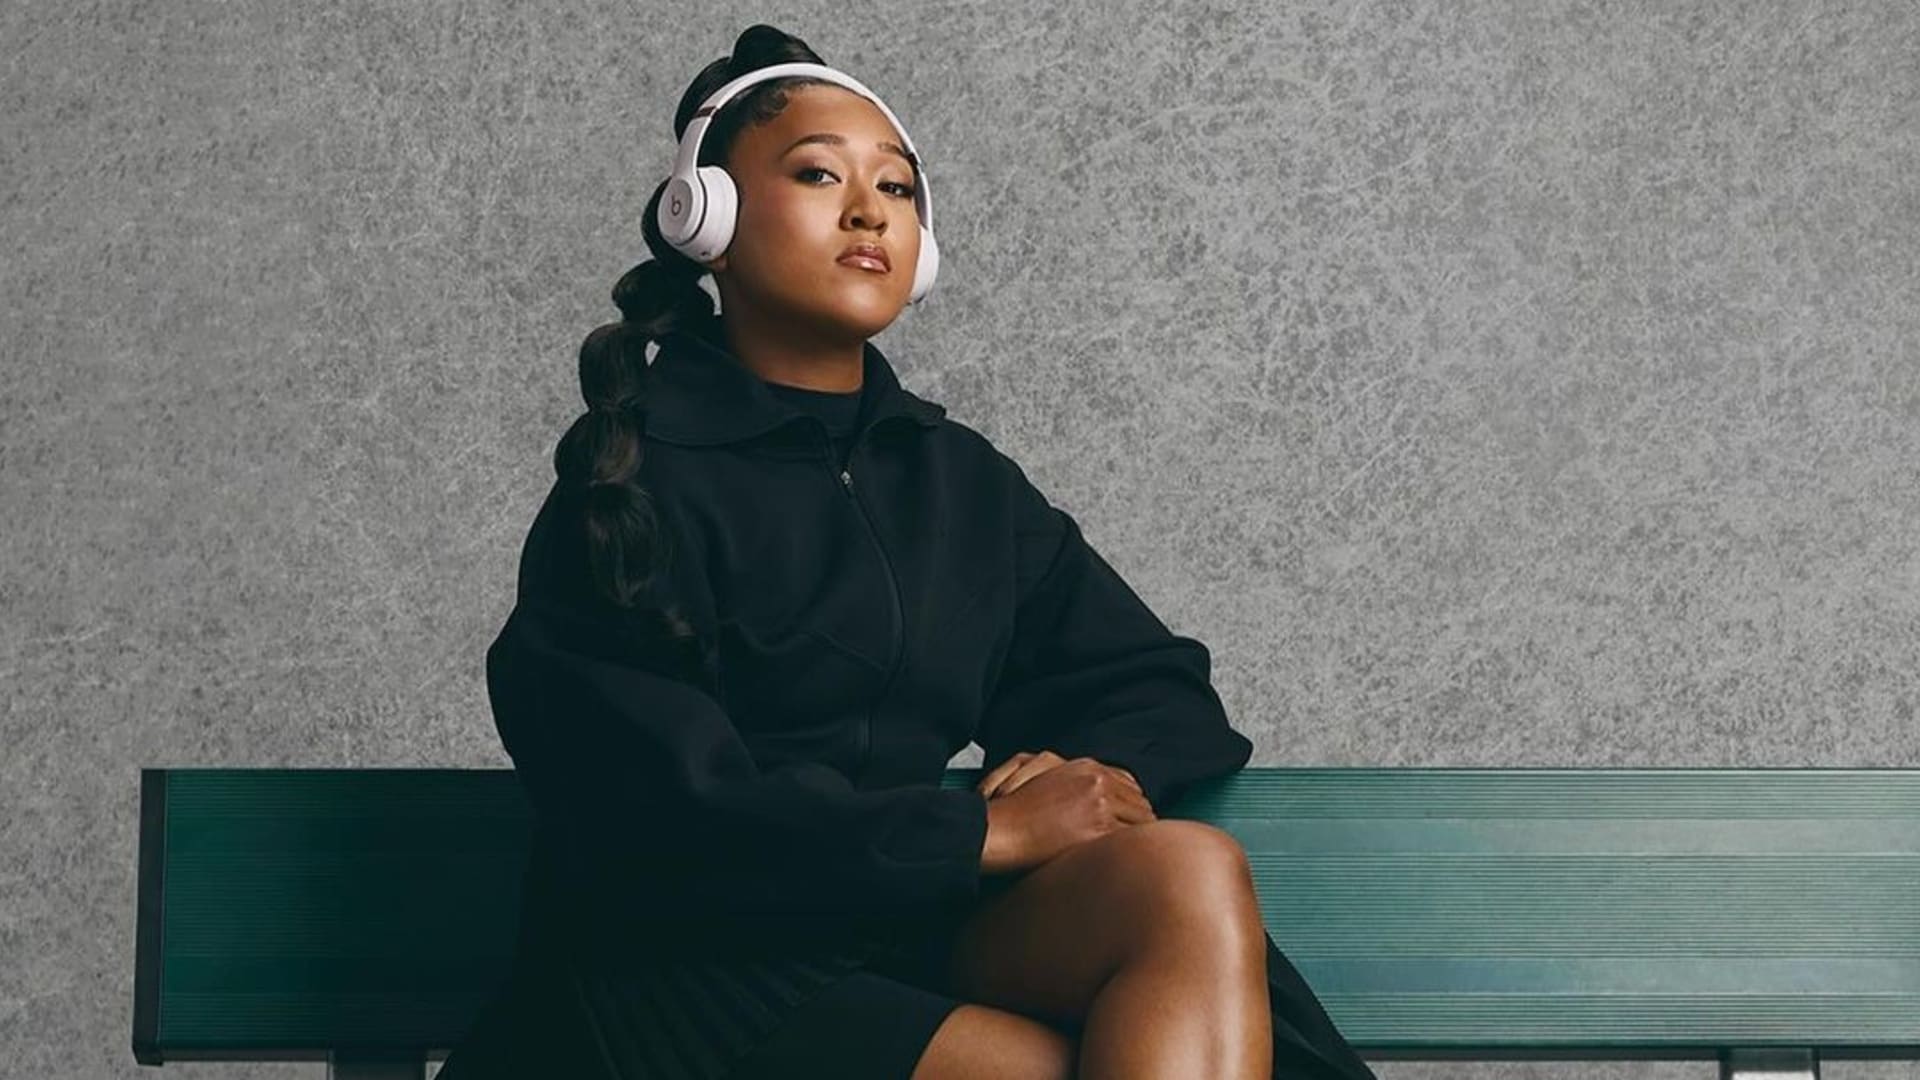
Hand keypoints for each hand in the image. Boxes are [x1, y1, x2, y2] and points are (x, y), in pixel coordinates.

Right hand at [980, 756, 1156, 873]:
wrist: (1000, 829)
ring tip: (1132, 858)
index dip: (1133, 805)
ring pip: (1142, 822)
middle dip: (1140, 823)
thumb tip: (1101, 796)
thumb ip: (1075, 781)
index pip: (1130, 784)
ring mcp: (1100, 804)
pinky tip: (1124, 864)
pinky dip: (1130, 852)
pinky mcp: (1098, 829)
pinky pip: (1129, 841)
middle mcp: (1097, 781)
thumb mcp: (1043, 775)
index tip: (1132, 821)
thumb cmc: (1014, 811)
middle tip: (1137, 845)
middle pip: (1140, 802)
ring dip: (1138, 839)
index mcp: (1086, 767)